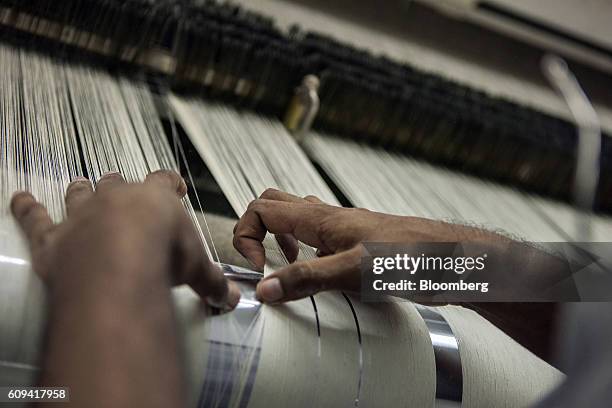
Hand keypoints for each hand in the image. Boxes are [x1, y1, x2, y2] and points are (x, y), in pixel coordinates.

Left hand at [11, 170, 239, 309]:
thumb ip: (212, 282)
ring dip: (80, 191)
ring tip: (80, 185)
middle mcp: (116, 200)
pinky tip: (19, 199)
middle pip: (116, 183)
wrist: (120, 263)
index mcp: (155, 201)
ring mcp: (82, 216)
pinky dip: (26, 208)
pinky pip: (35, 218)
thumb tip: (230, 298)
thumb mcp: (196, 269)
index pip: (164, 182)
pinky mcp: (53, 238)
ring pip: (79, 194)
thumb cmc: (162, 255)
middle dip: (119, 186)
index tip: (175, 185)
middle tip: (123, 190)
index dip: (170, 182)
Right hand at [233, 188, 496, 302]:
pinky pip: (320, 235)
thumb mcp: (354, 272)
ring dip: (281, 239)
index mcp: (320, 219)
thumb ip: (307, 279)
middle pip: (276, 203)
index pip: (262, 208)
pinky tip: (321, 275)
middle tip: (265, 262)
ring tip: (287, 269)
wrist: (454, 258)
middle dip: (258, 230)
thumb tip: (263, 290)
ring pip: (297, 217)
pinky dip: (306, 249)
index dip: (247, 235)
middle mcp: (329, 217)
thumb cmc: (412, 259)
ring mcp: (344, 226)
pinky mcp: (357, 240)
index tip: (257, 268)